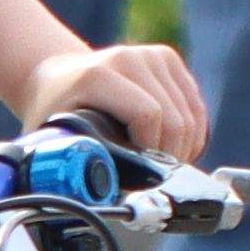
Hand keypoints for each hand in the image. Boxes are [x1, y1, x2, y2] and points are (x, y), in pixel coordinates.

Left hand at [18, 41, 209, 165]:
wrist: (59, 76)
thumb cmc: (54, 111)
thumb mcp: (53, 137)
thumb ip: (72, 163)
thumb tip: (96, 194)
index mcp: (98, 75)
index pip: (148, 116)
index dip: (152, 152)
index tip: (142, 174)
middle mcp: (128, 58)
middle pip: (175, 118)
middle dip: (172, 156)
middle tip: (157, 177)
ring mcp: (151, 55)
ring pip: (191, 114)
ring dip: (185, 147)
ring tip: (164, 164)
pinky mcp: (167, 59)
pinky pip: (195, 105)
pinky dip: (193, 132)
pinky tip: (175, 147)